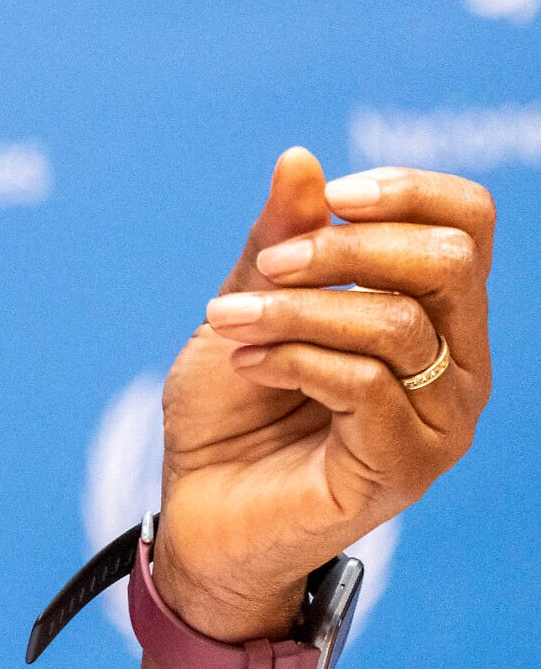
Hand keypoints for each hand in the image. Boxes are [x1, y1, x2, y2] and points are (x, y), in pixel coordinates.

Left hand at [151, 148, 492, 641]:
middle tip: (265, 266)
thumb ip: (276, 243)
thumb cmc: (230, 409)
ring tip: (229, 322)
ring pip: (396, 322)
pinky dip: (293, 358)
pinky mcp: (404, 468)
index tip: (326, 200)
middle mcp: (459, 364)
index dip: (404, 192)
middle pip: (448, 261)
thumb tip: (301, 161)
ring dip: (296, 309)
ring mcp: (440, 421)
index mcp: (435, 314)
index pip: (469, 222)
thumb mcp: (246, 304)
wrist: (198, 507)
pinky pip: (364, 384)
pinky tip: (248, 364)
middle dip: (342, 249)